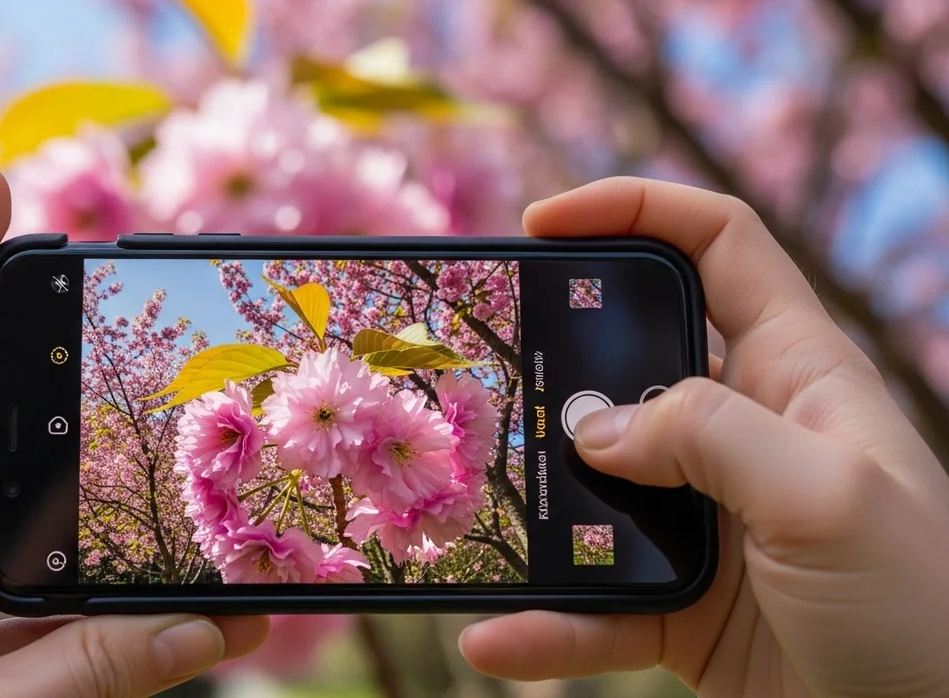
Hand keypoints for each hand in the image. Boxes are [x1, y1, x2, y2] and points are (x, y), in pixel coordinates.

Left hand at [0, 166, 268, 697]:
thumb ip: (96, 674)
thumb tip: (216, 628)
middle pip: (0, 461)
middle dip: (85, 442)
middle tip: (177, 420)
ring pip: (16, 545)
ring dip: (94, 553)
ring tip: (190, 559)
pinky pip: (8, 610)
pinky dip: (74, 618)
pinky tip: (141, 635)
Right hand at [459, 177, 948, 697]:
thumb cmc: (921, 607)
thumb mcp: (825, 495)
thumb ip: (706, 434)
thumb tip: (590, 428)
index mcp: (796, 373)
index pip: (715, 246)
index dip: (634, 211)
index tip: (543, 225)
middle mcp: (743, 433)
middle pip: (627, 360)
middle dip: (552, 359)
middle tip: (483, 372)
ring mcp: (705, 518)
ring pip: (593, 487)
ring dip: (533, 503)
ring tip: (477, 511)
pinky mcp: (680, 601)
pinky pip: (594, 599)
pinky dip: (546, 620)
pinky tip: (500, 635)